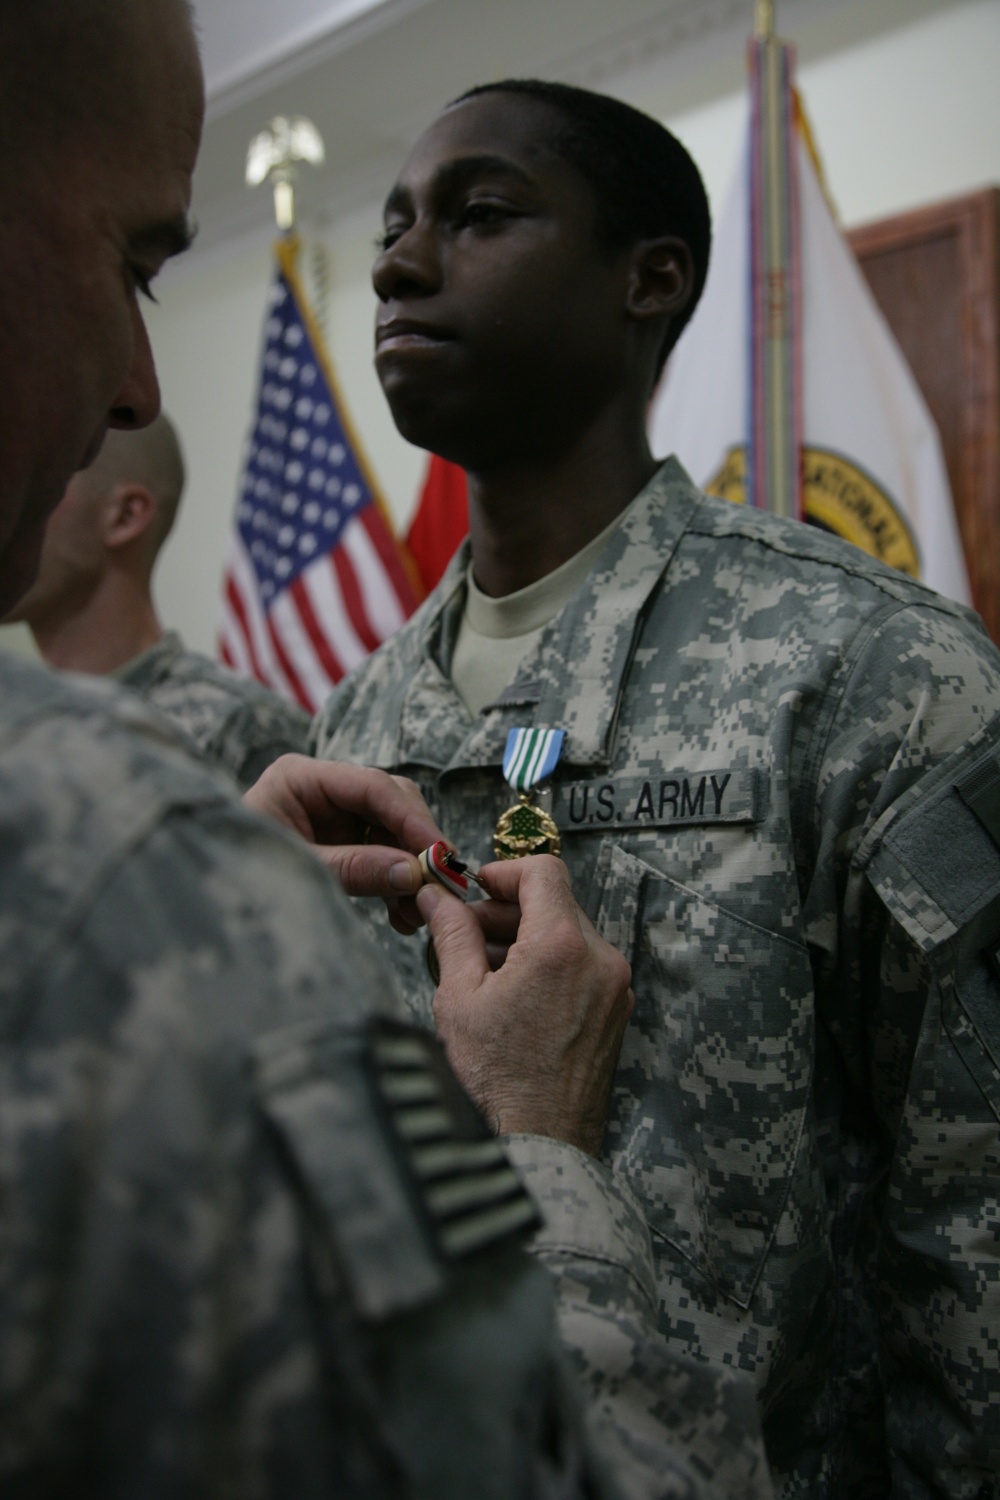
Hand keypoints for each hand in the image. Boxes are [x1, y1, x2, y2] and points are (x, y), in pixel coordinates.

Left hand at [244, 755, 443, 931]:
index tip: (440, 853)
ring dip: (410, 872)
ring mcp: (332, 816)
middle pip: (390, 803)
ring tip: (416, 915)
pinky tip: (402, 917)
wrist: (205, 906)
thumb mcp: (297, 872)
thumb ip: (353, 869)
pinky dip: (395, 885)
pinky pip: (381, 855)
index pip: (371, 786)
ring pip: (392, 832)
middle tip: (440, 885)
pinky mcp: (339, 843)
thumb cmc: (235, 877)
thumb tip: (412, 873)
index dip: (411, 819)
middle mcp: (322, 789)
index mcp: (300, 777)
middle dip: (416, 845)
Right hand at [417, 856, 632, 1155]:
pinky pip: (584, 965)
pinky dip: (550, 963)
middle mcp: (600, 960)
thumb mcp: (460, 997)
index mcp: (561, 946)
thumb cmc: (498, 1079)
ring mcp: (615, 987)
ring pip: (570, 933)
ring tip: (484, 966)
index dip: (505, 872)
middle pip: (556, 902)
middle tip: (467, 930)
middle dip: (509, 908)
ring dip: (528, 936)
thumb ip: (452, 935)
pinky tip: (514, 991)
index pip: (543, 871)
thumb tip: (439, 898)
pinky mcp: (617, 1011)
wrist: (539, 1142)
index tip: (477, 888)